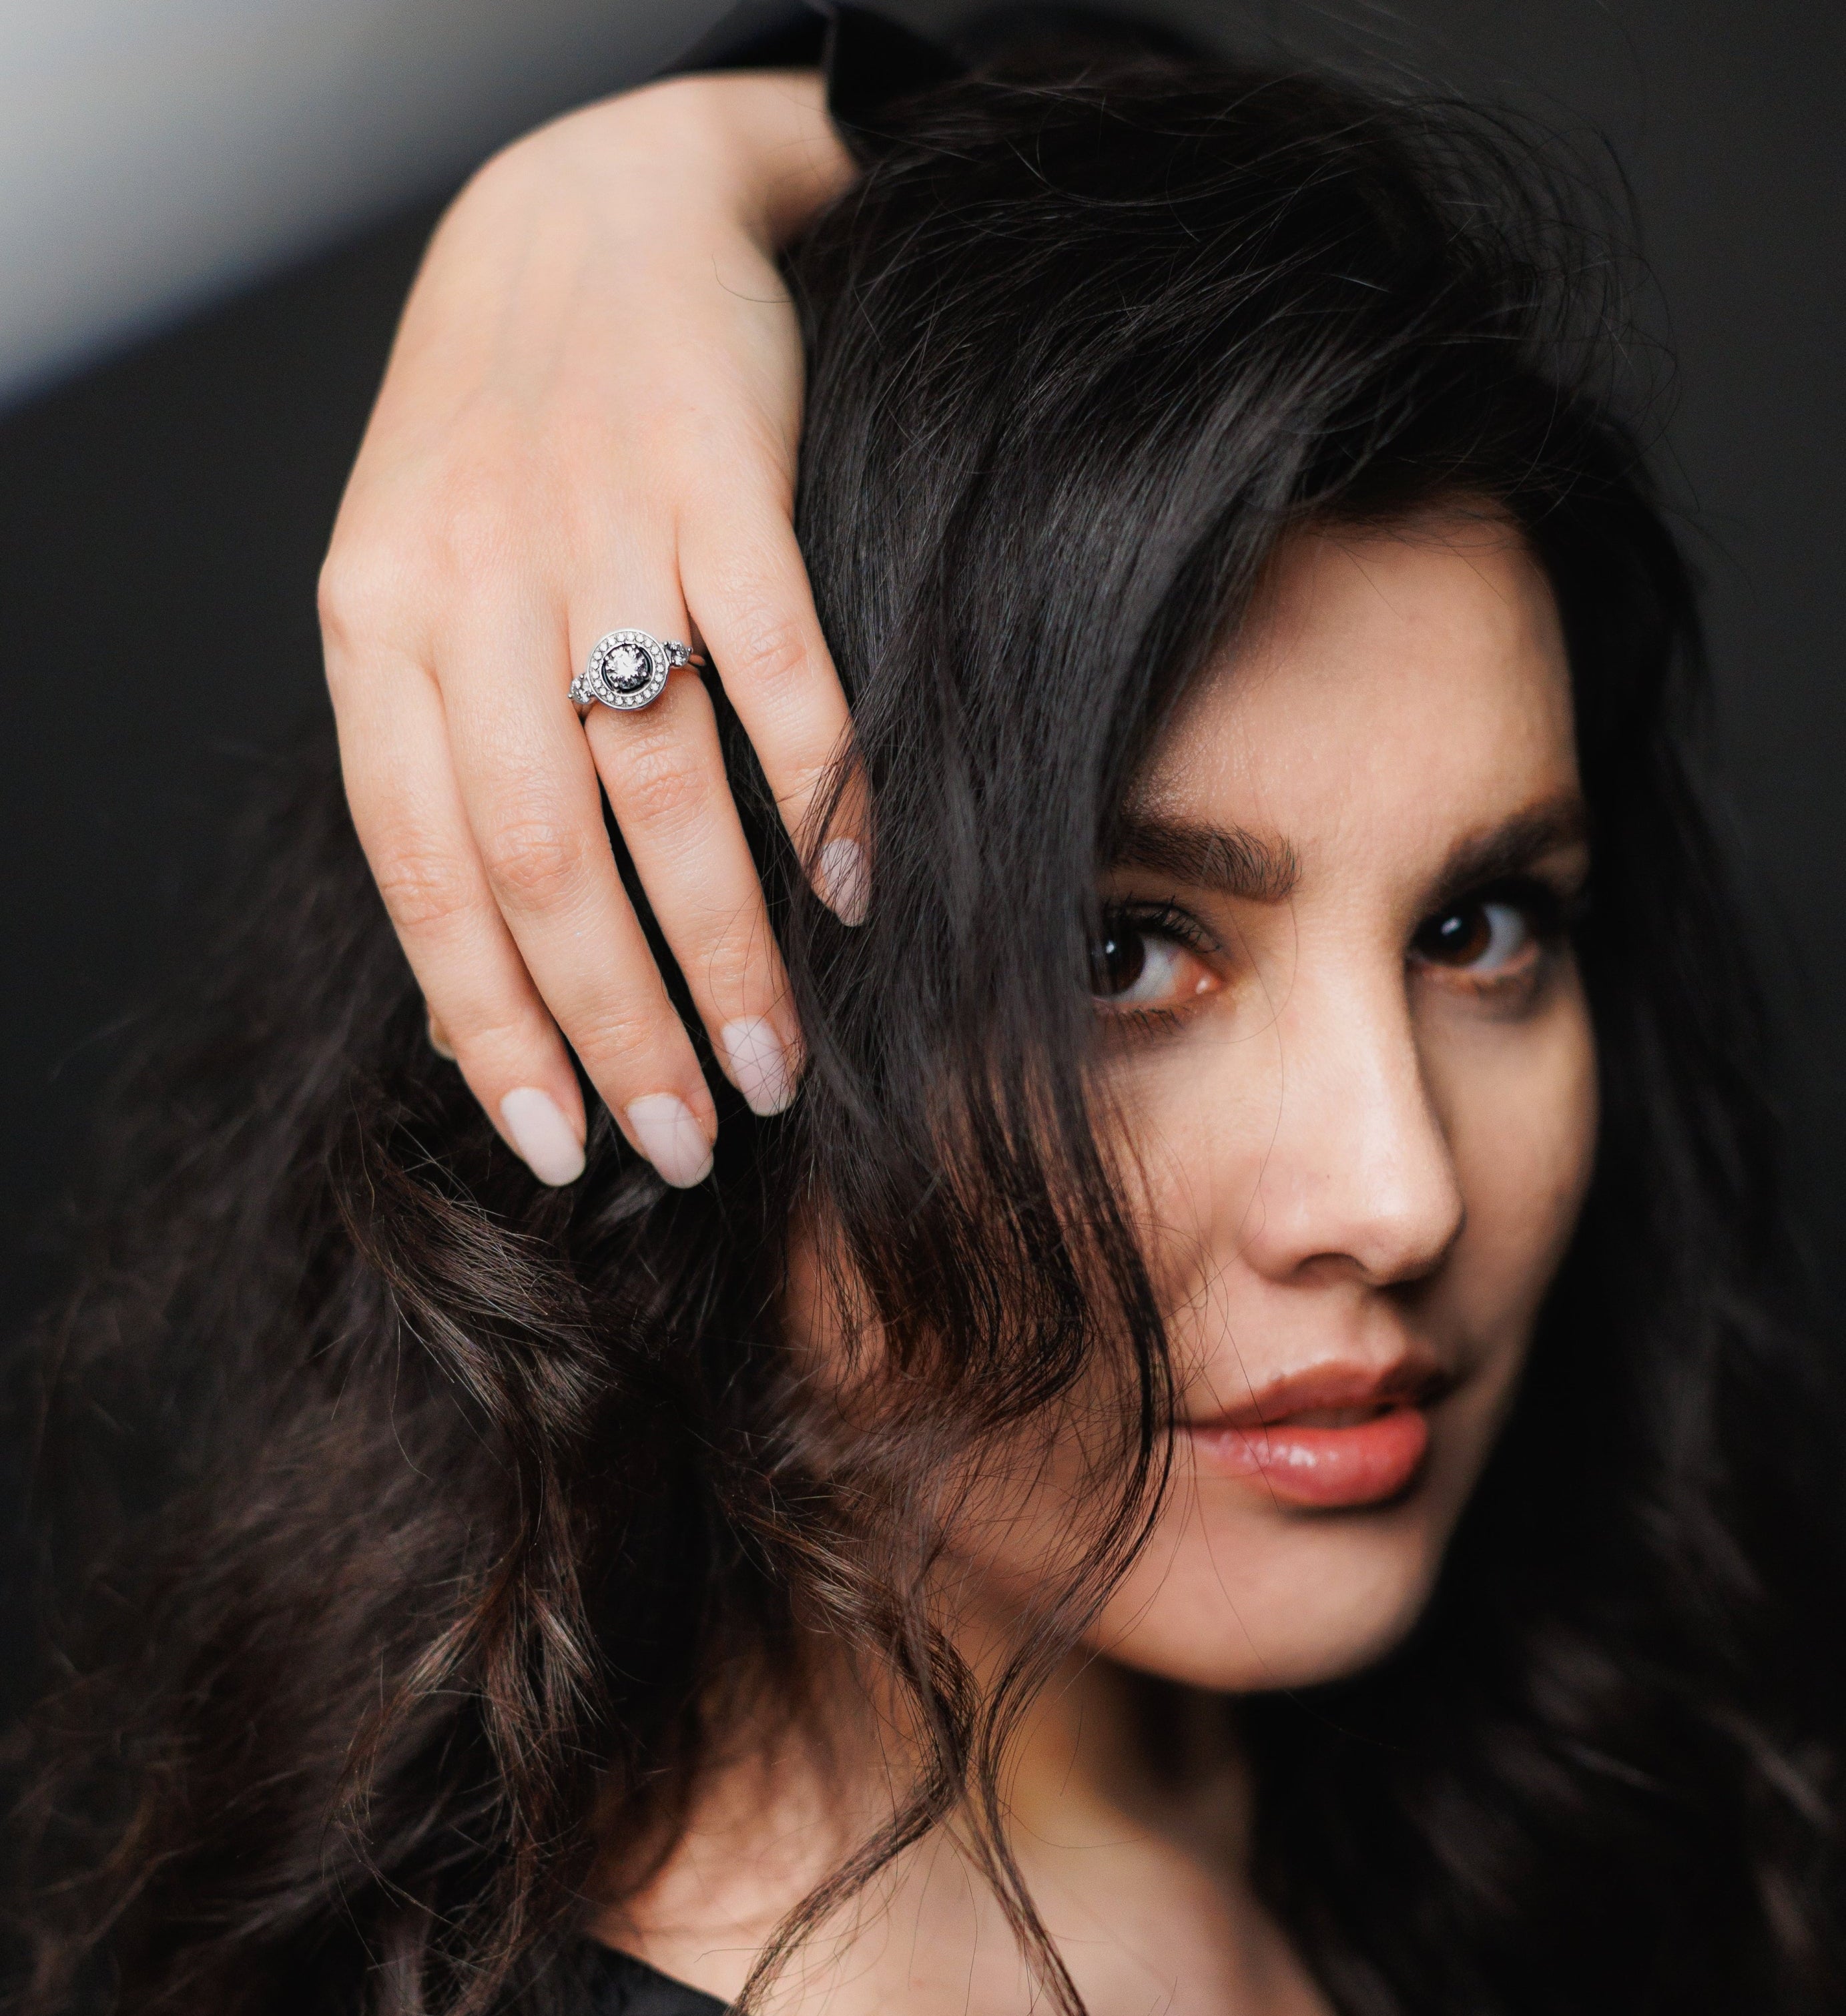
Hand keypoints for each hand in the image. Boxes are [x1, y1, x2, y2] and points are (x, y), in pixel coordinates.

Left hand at [319, 71, 857, 1188]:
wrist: (593, 212)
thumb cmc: (506, 438)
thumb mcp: (420, 587)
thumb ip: (436, 760)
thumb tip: (472, 992)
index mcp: (375, 626)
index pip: (422, 872)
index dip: (490, 1027)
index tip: (560, 1143)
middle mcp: (469, 583)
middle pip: (537, 858)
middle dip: (616, 1026)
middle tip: (684, 1139)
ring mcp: (596, 525)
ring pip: (656, 789)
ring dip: (725, 954)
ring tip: (774, 1068)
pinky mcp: (720, 474)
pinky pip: (777, 666)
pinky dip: (821, 798)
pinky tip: (855, 902)